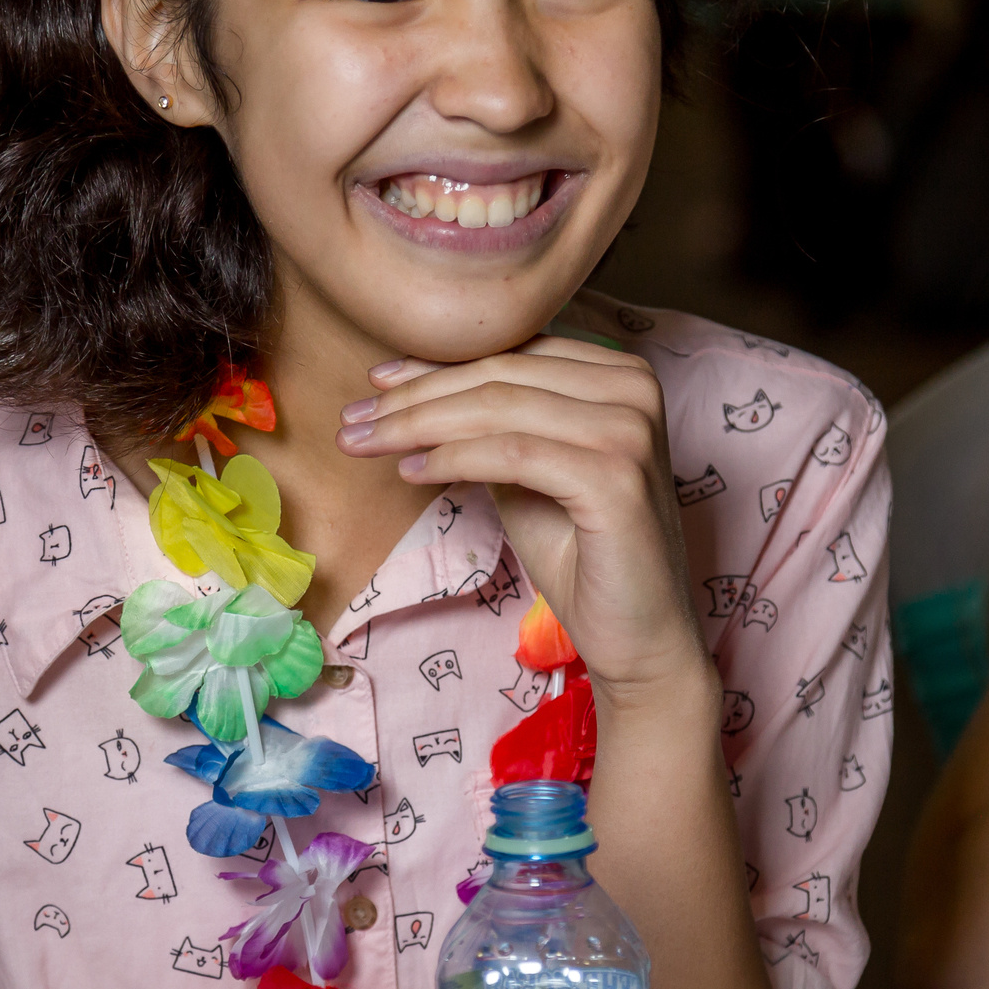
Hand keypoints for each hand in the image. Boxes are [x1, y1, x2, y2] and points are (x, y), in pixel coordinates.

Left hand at [338, 337, 710, 698]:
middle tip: (351, 419)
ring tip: (364, 444)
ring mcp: (632, 431)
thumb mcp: (526, 471)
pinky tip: (411, 472)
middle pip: (501, 375)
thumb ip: (490, 424)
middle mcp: (636, 388)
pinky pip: (513, 455)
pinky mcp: (618, 479)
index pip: (514, 352)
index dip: (436, 365)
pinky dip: (453, 458)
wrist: (637, 636)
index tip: (375, 383)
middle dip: (414, 397)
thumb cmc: (581, 554)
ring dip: (418, 425)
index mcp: (621, 375)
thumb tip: (409, 386)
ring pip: (500, 408)